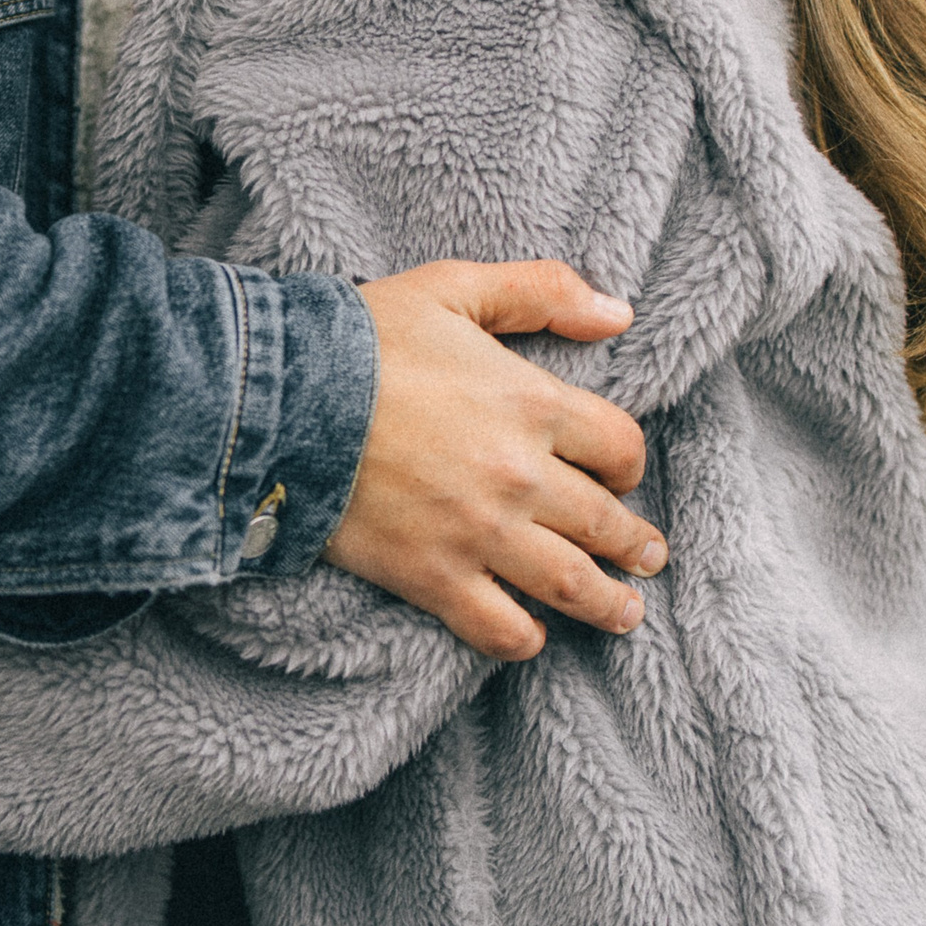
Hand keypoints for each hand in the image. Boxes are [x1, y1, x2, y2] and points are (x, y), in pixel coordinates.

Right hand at [323, 261, 664, 661]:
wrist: (277, 400)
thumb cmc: (361, 339)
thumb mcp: (454, 287)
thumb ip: (541, 291)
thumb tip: (617, 312)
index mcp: (533, 404)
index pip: (620, 448)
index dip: (627, 465)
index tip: (620, 477)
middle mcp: (521, 477)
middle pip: (605, 523)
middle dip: (635, 545)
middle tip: (648, 558)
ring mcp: (479, 533)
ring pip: (570, 584)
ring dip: (608, 603)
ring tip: (626, 612)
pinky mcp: (433, 576)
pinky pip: (499, 627)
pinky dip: (524, 638)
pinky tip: (532, 636)